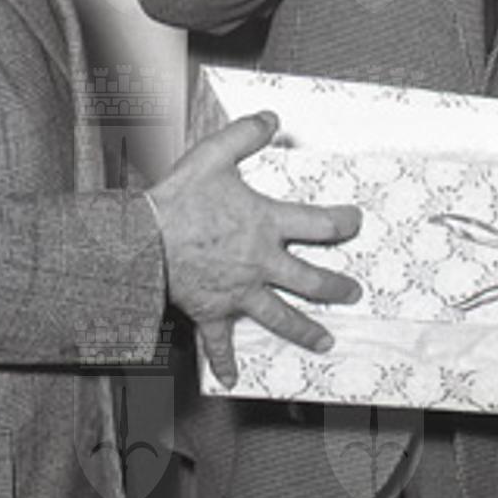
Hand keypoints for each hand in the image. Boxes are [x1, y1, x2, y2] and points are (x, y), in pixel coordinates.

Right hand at [148, 112, 362, 384]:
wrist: (142, 241)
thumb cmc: (177, 200)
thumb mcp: (215, 155)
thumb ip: (246, 134)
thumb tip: (272, 118)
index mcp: (266, 224)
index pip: (319, 224)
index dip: (343, 223)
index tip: (355, 222)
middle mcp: (260, 263)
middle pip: (310, 279)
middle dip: (336, 287)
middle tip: (353, 293)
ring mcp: (238, 291)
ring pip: (280, 316)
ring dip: (305, 330)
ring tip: (325, 342)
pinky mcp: (212, 311)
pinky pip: (221, 342)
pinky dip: (226, 361)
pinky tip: (232, 378)